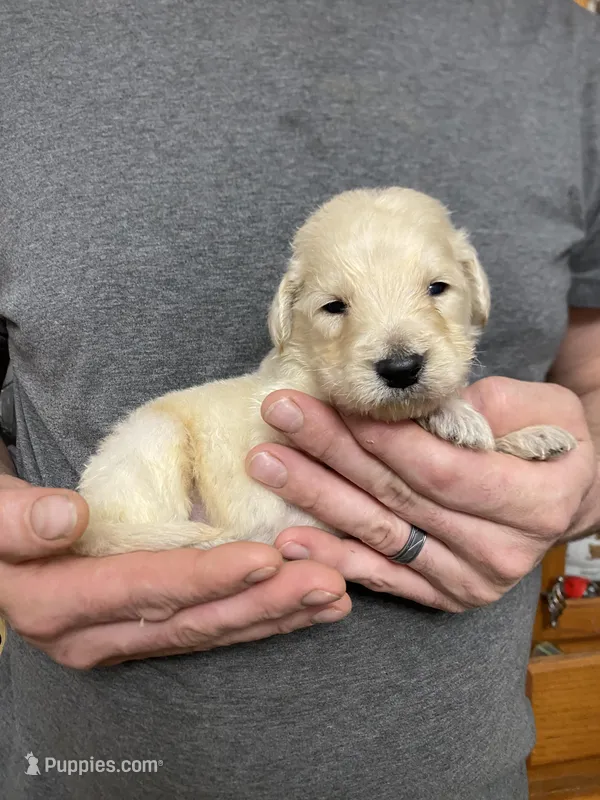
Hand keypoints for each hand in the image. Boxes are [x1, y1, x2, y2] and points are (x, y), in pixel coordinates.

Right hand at [0, 475, 349, 667]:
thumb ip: (19, 519)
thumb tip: (67, 517)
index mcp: (60, 605)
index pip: (145, 589)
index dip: (206, 577)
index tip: (265, 560)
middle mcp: (97, 635)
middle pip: (192, 620)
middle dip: (263, 603)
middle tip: (326, 581)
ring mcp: (124, 640)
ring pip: (209, 632)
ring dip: (274, 615)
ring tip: (331, 595)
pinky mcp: (146, 632)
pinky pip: (208, 630)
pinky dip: (256, 618)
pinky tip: (301, 606)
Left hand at [247, 377, 597, 612]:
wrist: (564, 499)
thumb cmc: (551, 443)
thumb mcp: (541, 407)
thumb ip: (485, 407)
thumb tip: (414, 409)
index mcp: (536, 501)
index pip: (441, 469)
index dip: (382, 437)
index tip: (328, 401)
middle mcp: (502, 551)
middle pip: (398, 497)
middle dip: (331, 452)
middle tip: (280, 416)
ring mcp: (469, 581)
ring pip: (379, 533)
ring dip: (317, 497)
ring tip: (267, 464)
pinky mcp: (442, 594)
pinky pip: (381, 575)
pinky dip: (334, 556)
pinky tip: (290, 539)